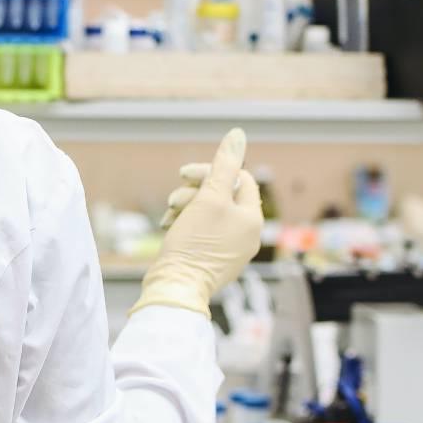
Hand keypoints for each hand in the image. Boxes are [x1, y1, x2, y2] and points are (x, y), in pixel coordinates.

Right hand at [132, 129, 262, 317]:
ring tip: (169, 214)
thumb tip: (238, 134)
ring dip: (187, 206)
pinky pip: (203, 232)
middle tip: (174, 197)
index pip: (239, 179)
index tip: (185, 174)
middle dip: (196, 191)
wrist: (176, 287)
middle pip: (223, 195)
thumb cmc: (194, 243)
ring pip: (209, 213)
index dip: (213, 170)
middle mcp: (248, 234)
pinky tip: (170, 227)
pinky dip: (186, 224)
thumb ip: (224, 165)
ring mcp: (231, 249)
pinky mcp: (214, 259)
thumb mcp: (209, 197)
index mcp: (253, 218)